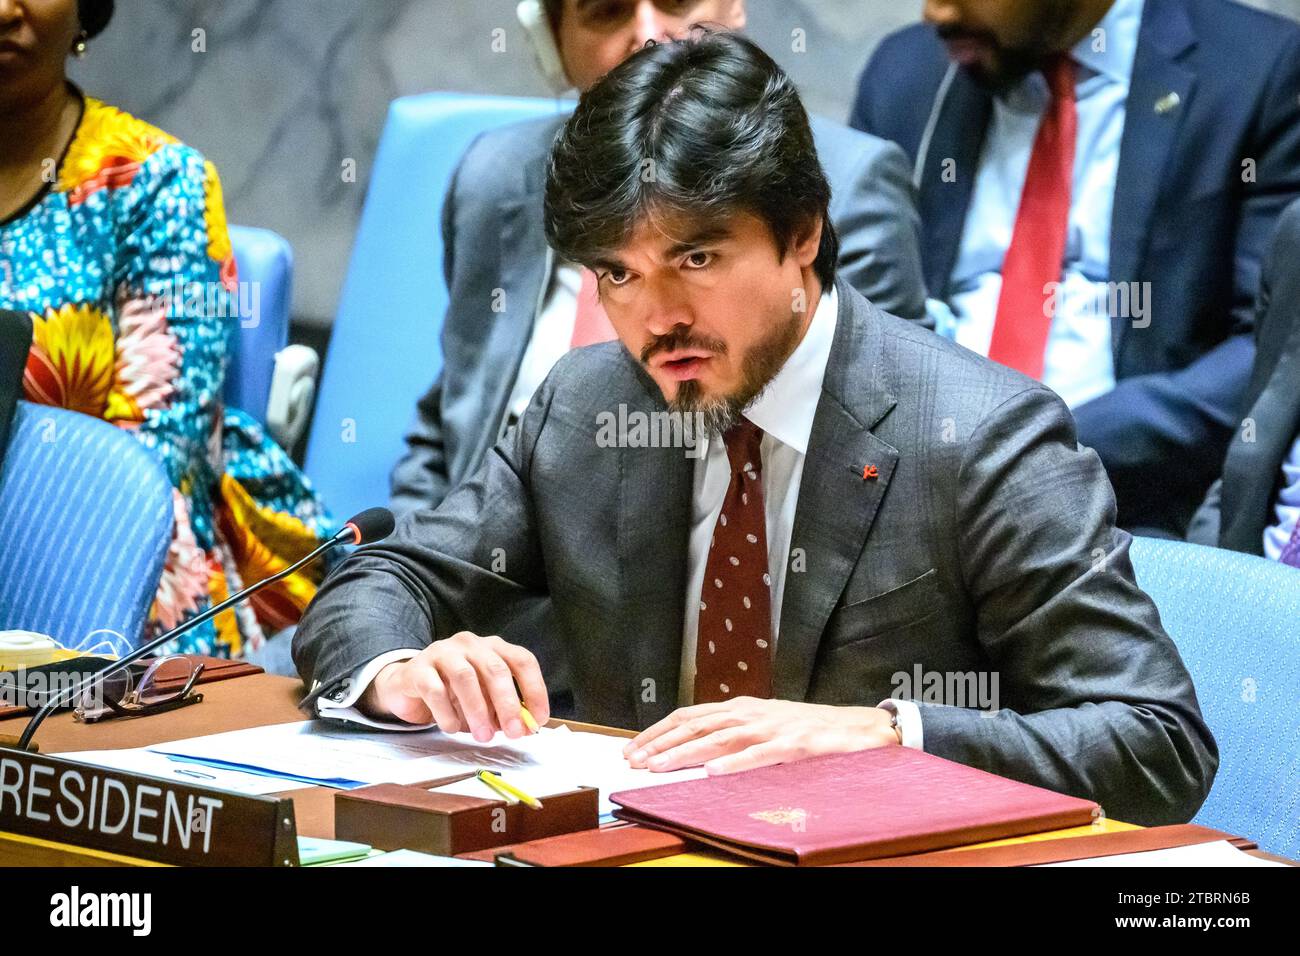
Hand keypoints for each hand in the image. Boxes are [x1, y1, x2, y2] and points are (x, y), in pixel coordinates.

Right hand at [360, 632, 549, 740]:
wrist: (407, 686)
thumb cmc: (453, 693)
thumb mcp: (484, 702)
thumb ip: (503, 712)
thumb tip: (526, 728)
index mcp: (492, 648)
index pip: (521, 660)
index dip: (534, 689)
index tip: (538, 719)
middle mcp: (470, 644)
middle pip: (495, 669)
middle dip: (508, 704)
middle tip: (513, 732)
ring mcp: (443, 652)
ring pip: (465, 677)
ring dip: (478, 710)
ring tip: (483, 736)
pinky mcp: (418, 668)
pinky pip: (435, 689)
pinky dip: (447, 713)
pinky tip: (451, 727)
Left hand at [622, 698, 898, 773]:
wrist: (859, 727)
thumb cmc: (809, 729)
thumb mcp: (764, 724)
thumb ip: (732, 731)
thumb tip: (694, 747)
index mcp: (741, 707)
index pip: (689, 716)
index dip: (658, 731)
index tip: (633, 748)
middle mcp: (751, 713)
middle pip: (696, 726)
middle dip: (661, 743)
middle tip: (634, 760)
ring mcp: (772, 727)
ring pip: (719, 739)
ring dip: (685, 754)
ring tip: (659, 767)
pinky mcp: (794, 745)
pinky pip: (759, 755)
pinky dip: (734, 764)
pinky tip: (713, 773)